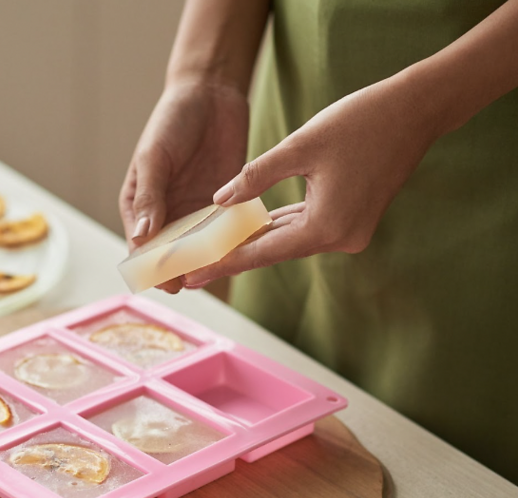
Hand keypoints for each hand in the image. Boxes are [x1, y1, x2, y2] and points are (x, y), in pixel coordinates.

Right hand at [119, 78, 248, 291]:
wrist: (211, 94)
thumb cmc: (171, 120)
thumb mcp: (154, 157)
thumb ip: (149, 196)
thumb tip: (141, 237)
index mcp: (141, 205)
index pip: (142, 247)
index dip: (153, 267)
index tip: (167, 282)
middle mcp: (168, 214)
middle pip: (173, 254)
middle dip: (183, 270)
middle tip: (198, 281)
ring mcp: (196, 211)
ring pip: (201, 247)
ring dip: (210, 259)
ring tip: (221, 270)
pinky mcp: (225, 203)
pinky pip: (227, 230)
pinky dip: (233, 241)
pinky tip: (243, 249)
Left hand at [183, 76, 441, 288]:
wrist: (416, 110)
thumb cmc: (359, 122)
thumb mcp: (299, 146)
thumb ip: (255, 176)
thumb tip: (219, 201)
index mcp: (326, 226)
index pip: (262, 252)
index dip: (224, 262)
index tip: (192, 276)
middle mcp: (340, 239)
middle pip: (274, 250)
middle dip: (233, 256)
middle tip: (192, 268)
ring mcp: (349, 232)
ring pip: (289, 239)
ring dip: (255, 241)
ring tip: (213, 250)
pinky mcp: (353, 220)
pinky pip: (306, 227)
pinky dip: (279, 226)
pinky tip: (252, 228)